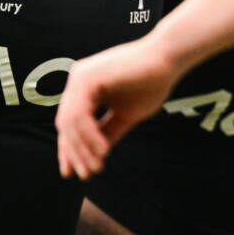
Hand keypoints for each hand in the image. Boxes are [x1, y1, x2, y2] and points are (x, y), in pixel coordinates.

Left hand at [56, 38, 182, 179]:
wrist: (168, 59)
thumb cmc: (152, 82)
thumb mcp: (126, 115)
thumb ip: (108, 131)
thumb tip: (95, 155)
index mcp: (84, 88)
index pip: (70, 123)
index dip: (71, 149)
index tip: (76, 173)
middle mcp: (77, 81)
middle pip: (65, 124)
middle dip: (75, 153)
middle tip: (86, 174)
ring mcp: (80, 77)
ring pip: (70, 122)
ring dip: (83, 148)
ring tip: (97, 166)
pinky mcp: (87, 78)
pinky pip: (80, 115)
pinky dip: (89, 135)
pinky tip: (102, 150)